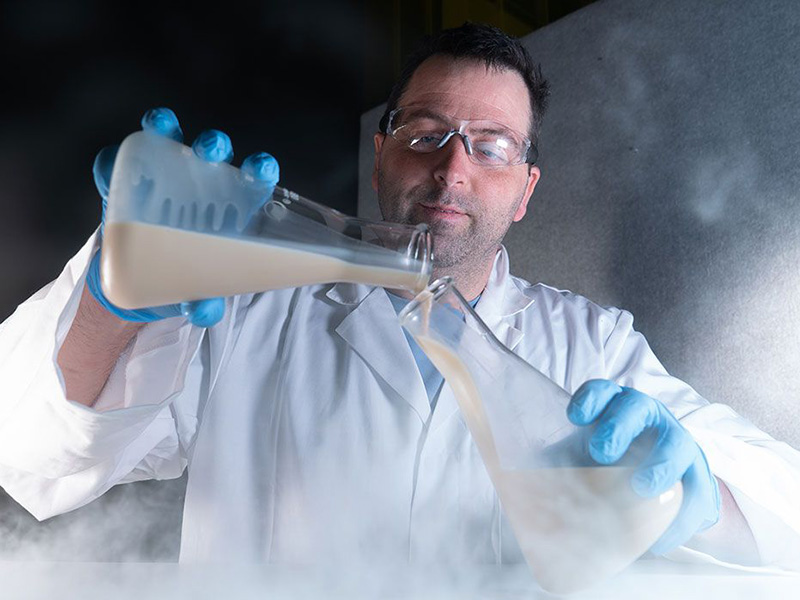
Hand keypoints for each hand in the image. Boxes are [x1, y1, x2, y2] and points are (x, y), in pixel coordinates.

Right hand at [86, 108, 279, 326]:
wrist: (143, 273)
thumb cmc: (187, 272)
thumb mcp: (198, 289)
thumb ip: (204, 301)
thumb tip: (204, 313)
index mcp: (232, 204)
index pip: (252, 179)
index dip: (259, 169)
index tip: (261, 169)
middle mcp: (202, 181)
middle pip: (213, 152)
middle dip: (214, 144)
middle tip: (210, 150)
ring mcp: (164, 175)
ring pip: (169, 141)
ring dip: (167, 128)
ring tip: (162, 128)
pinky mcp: (128, 180)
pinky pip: (118, 162)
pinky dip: (113, 161)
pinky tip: (111, 164)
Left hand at [567, 379, 719, 554]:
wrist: (655, 491)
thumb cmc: (607, 467)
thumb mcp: (579, 459)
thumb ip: (553, 464)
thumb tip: (513, 485)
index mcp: (615, 409)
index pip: (604, 392)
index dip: (591, 398)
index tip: (574, 417)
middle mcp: (648, 419)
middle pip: (638, 408)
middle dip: (619, 426)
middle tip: (600, 452)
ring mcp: (676, 444)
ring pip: (675, 444)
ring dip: (659, 465)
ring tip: (642, 487)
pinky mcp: (698, 477)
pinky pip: (697, 493)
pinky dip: (681, 517)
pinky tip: (662, 538)